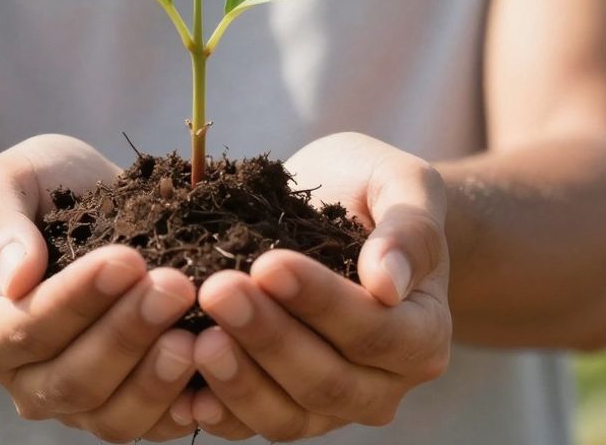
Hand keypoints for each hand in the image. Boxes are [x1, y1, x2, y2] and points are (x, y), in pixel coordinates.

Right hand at [0, 134, 198, 441]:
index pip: (26, 328)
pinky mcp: (124, 406)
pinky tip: (218, 375)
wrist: (64, 209)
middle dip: (128, 335)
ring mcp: (75, 401)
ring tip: (198, 335)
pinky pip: (153, 425)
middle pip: (73, 380)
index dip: (78, 300)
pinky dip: (186, 407)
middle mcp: (24, 378)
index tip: (127, 260)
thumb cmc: (34, 193)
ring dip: (157, 379)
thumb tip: (17, 276)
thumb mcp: (5, 184)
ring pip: (112, 416)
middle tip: (176, 287)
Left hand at [189, 132, 451, 440]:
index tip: (269, 264)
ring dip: (238, 380)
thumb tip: (389, 283)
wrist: (338, 212)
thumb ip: (411, 231)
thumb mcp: (401, 185)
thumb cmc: (370, 193)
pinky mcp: (283, 410)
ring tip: (195, 338)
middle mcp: (383, 384)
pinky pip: (249, 425)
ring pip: (287, 415)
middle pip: (327, 380)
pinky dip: (217, 411)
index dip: (321, 303)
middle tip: (217, 291)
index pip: (375, 331)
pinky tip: (183, 388)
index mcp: (422, 334)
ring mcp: (331, 407)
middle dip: (268, 338)